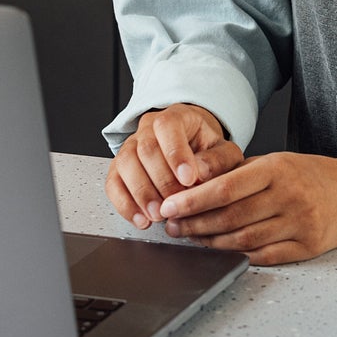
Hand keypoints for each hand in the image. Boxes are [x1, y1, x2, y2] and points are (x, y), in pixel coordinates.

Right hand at [105, 104, 244, 230]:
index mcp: (176, 116)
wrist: (192, 147)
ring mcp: (130, 146)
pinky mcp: (119, 168)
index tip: (189, 179)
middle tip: (175, 204)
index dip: (176, 154)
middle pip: (146, 149)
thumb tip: (201, 173)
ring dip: (141, 194)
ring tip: (158, 215)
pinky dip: (125, 204)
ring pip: (126, 164)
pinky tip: (140, 219)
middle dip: (161, 181)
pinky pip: (113, 183)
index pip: (168, 126)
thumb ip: (217, 160)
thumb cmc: (207, 150)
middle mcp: (148, 128)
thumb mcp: (223, 151)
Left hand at [157, 151, 336, 265]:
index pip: (226, 188)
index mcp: (277, 169)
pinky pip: (265, 256)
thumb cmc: (311, 174)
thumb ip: (240, 173)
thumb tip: (194, 184)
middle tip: (172, 226)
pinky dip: (238, 256)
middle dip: (195, 224)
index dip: (193, 200)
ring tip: (191, 239)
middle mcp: (289, 196)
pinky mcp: (308, 247)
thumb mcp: (277, 161)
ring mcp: (300, 223)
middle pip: (231, 216)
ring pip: (244, 240)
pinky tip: (220, 253)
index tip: (169, 206)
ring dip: (211, 243)